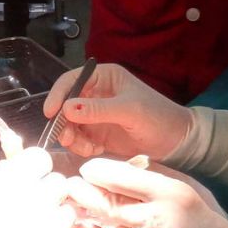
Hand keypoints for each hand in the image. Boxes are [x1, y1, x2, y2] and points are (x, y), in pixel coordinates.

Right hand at [0, 147, 84, 227]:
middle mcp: (37, 200)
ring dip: (55, 221)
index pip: (41, 159)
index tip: (28, 185)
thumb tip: (14, 167)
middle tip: (30, 215)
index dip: (34, 172)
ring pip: (68, 213)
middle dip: (47, 195)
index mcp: (11, 183)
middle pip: (59, 184)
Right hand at [44, 63, 192, 160]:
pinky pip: (79, 140)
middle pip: (66, 105)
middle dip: (64, 122)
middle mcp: (96, 94)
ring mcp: (96, 116)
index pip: (71, 81)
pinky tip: (97, 150)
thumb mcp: (129, 110)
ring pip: (70, 125)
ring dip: (73, 137)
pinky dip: (83, 147)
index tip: (51, 113)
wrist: (177, 141)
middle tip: (68, 138)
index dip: (58, 95)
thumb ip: (98, 109)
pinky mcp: (98, 135)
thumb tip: (66, 108)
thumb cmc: (158, 116)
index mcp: (104, 77)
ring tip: (89, 147)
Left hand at [70, 158, 227, 227]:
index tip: (85, 171)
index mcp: (174, 195)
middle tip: (73, 191)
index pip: (123, 176)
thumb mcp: (193, 196)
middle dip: (85, 196)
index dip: (98, 172)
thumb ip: (158, 181)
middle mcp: (159, 222)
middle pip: (107, 205)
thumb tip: (119, 168)